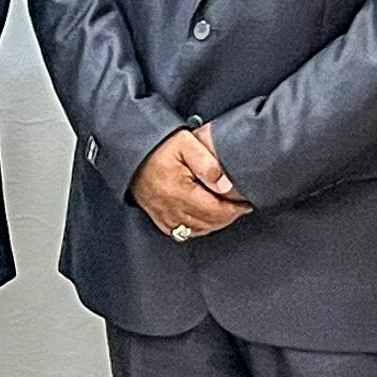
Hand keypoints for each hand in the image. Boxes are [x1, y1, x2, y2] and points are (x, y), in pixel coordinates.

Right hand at [132, 131, 248, 241]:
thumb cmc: (158, 146)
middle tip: (239, 206)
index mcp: (178, 191)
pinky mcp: (159, 219)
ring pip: (199, 230)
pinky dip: (199, 227)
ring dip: (215, 222)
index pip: (215, 211)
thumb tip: (226, 185)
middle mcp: (170, 208)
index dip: (234, 209)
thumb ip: (208, 163)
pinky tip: (205, 216)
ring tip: (225, 210)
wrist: (132, 151)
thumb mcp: (186, 143)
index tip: (245, 203)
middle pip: (209, 223)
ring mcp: (164, 216)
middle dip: (228, 216)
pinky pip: (184, 233)